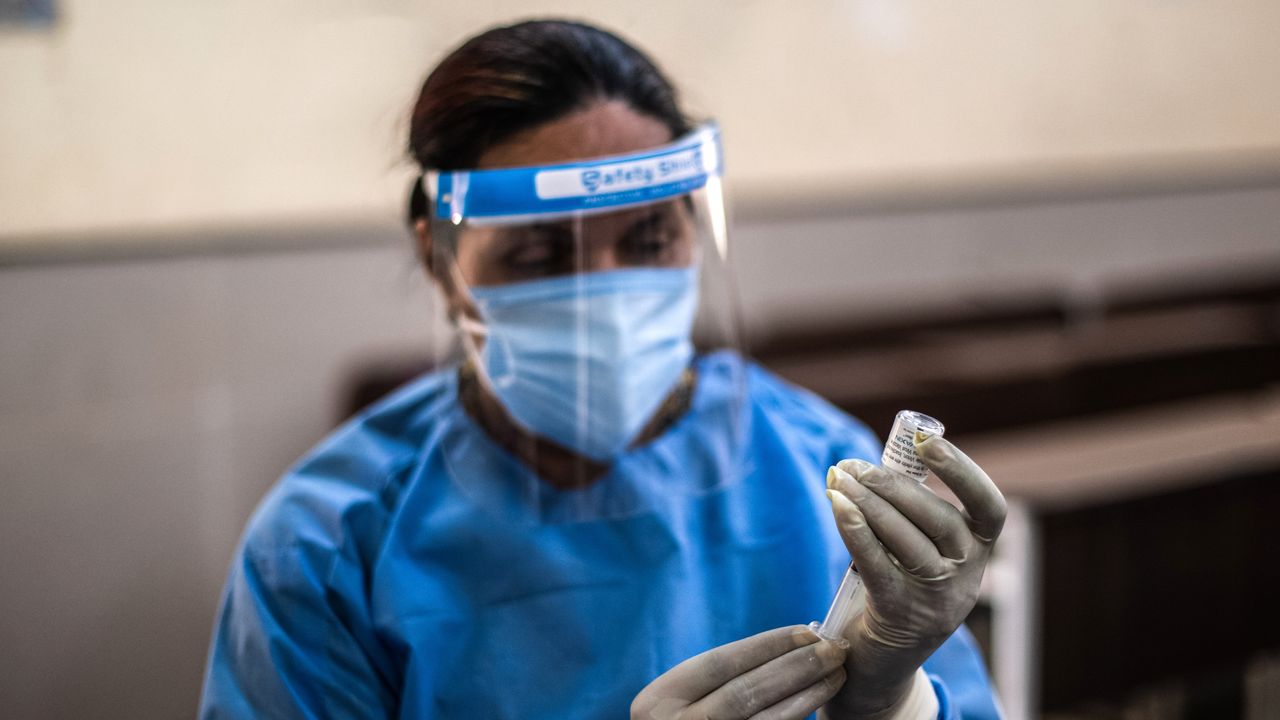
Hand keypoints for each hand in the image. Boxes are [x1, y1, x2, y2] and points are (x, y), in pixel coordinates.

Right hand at [631, 625, 848, 719]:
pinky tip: (818, 703)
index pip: (719, 664)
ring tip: (837, 674)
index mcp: (658, 701)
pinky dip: (797, 717)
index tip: (806, 631)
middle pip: (745, 691)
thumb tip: (789, 646)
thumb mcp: (680, 702)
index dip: (766, 645)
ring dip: (807, 694)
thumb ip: (715, 682)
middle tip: (834, 648)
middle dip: (794, 666)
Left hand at [823, 434, 1005, 718]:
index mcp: (978, 551)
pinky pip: (879, 564)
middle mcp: (967, 576)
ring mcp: (938, 599)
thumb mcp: (915, 551)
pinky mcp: (902, 614)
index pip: (989, 507)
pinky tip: (836, 505)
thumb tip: (868, 463)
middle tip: (852, 465)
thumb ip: (907, 513)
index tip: (926, 440)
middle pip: (938, 518)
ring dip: (868, 502)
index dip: (963, 471)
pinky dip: (856, 530)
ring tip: (837, 479)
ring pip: (907, 539)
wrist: (879, 663)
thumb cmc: (894, 589)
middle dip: (892, 484)